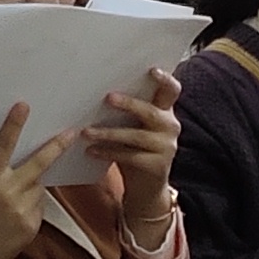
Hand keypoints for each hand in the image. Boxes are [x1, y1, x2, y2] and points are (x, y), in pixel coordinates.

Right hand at [0, 105, 54, 258]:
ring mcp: (22, 210)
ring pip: (38, 189)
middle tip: (70, 133)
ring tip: (8, 205)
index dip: (13, 125)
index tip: (24, 106)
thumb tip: (17, 164)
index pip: (2, 146)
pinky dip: (30, 209)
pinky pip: (38, 208)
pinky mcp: (32, 226)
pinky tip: (11, 221)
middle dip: (55, 147)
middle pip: (39, 164)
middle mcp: (6, 192)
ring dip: (31, 189)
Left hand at [79, 70, 182, 242]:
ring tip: (86, 132)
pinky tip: (91, 151)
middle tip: (108, 98)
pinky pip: (130, 157)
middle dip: (130, 104)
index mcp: (165, 112)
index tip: (151, 70)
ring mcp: (166, 148)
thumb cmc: (135, 148)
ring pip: (136, 136)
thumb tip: (95, 89)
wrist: (146, 187)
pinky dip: (108, 152)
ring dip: (109, 133)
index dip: (165, 79)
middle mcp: (170, 127)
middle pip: (152, 112)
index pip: (172, 91)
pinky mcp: (157, 167)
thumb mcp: (135, 126)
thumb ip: (127, 110)